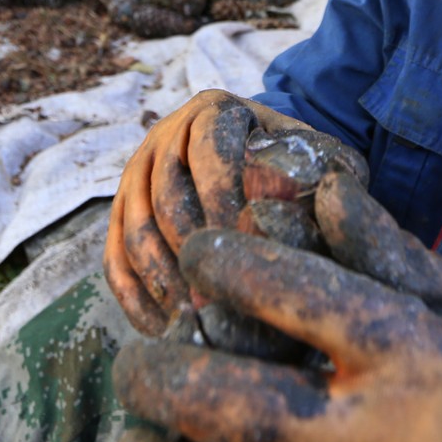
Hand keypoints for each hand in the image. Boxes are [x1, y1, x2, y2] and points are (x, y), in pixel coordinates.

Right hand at [104, 91, 301, 334]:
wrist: (258, 163)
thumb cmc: (296, 169)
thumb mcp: (319, 158)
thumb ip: (328, 174)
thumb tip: (316, 209)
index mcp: (215, 111)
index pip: (210, 152)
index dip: (224, 201)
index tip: (246, 250)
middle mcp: (166, 134)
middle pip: (165, 194)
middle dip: (191, 249)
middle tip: (218, 296)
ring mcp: (137, 173)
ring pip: (134, 227)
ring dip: (161, 277)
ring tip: (193, 320)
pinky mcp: (119, 213)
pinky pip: (114, 257)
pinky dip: (134, 297)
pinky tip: (163, 330)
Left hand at [111, 171, 441, 441]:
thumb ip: (385, 249)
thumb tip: (320, 191)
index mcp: (408, 351)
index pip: (297, 299)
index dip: (230, 267)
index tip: (199, 253)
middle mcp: (377, 428)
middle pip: (247, 413)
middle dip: (174, 384)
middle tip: (137, 360)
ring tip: (139, 431)